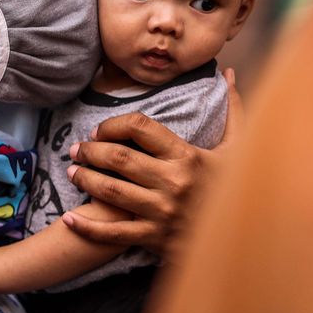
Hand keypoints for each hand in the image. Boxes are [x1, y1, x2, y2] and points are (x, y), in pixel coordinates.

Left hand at [63, 68, 243, 259]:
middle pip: (118, 157)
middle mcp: (173, 181)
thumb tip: (227, 72)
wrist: (243, 238)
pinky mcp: (155, 239)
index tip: (99, 130)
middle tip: (75, 149)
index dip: (113, 124)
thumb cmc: (236, 188)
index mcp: (187, 155)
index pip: (140, 127)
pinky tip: (69, 219)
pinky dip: (87, 227)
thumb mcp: (239, 148)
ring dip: (85, 179)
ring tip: (71, 172)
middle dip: (90, 150)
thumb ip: (233, 108)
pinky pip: (113, 233)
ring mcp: (162, 212)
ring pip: (110, 191)